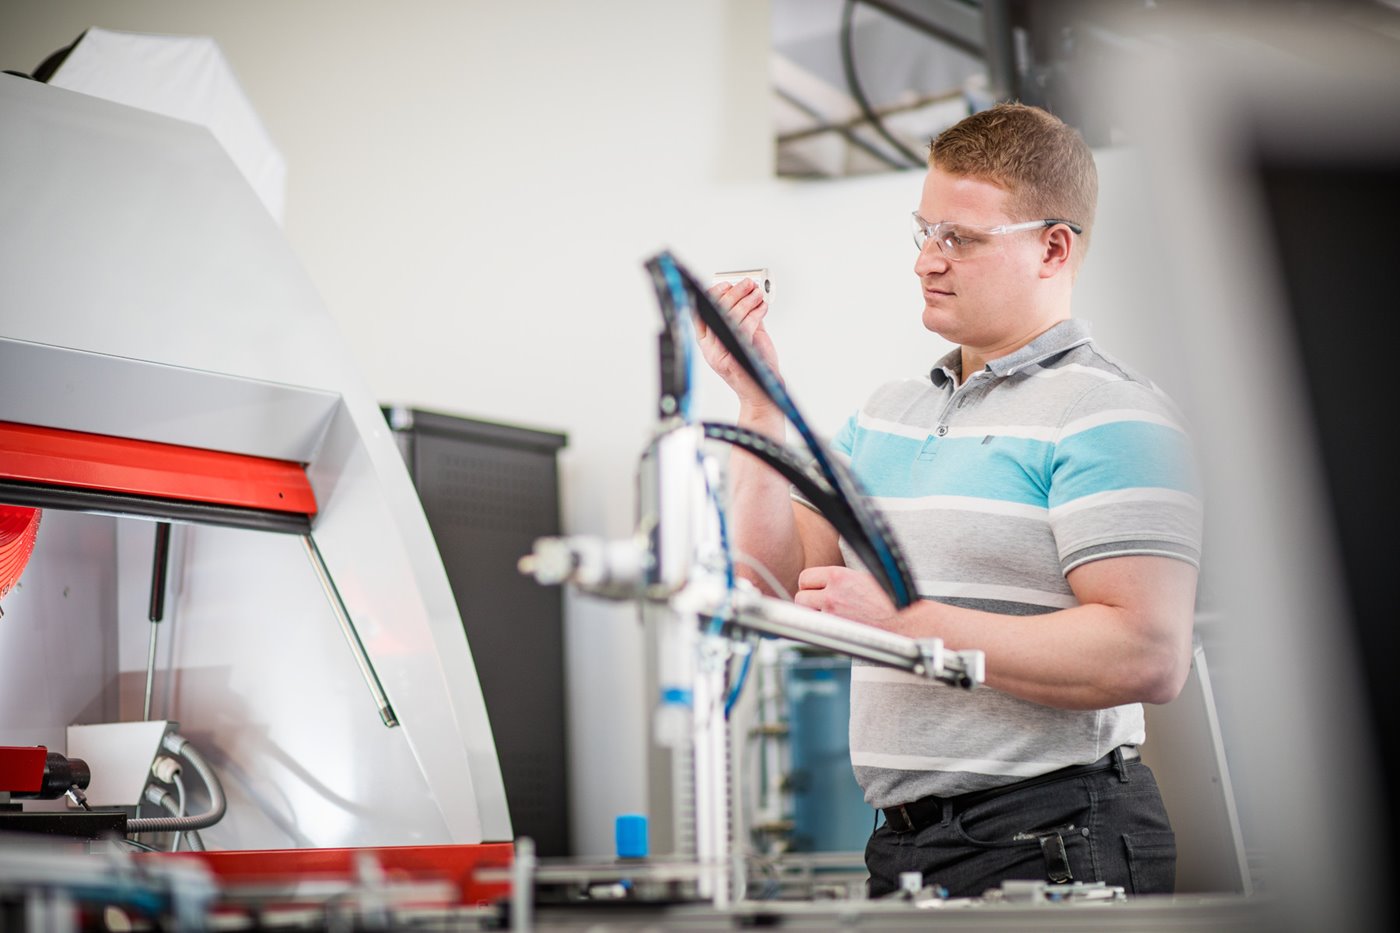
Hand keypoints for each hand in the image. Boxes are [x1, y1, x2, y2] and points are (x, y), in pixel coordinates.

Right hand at [695, 279, 780, 404]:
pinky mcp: (734, 357)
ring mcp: (720, 354)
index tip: (727, 284)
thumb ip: (741, 317)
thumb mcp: (744, 336)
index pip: (701, 311)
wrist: (763, 393)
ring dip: (747, 300)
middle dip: (734, 292)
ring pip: (730, 316)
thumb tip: (744, 293)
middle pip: (716, 310)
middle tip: (748, 284)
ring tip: (758, 294)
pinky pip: (743, 327)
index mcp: (707, 341)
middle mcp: (709, 348)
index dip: (713, 294)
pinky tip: (762, 307)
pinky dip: (755, 313)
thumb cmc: (754, 365)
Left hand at [794, 566, 898, 628]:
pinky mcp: (837, 631)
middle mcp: (833, 594)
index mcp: (839, 576)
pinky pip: (818, 628)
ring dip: (811, 614)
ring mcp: (833, 614)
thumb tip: (821, 582)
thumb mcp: (860, 577)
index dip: (808, 584)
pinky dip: (822, 627)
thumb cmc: (887, 599)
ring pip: (806, 614)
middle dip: (807, 599)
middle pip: (801, 596)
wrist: (902, 620)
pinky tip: (834, 625)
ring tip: (825, 614)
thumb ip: (838, 578)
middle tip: (817, 603)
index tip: (813, 588)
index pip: (805, 577)